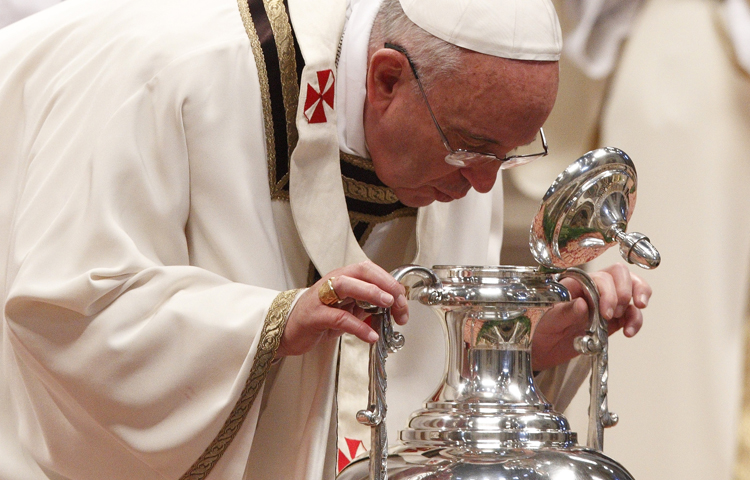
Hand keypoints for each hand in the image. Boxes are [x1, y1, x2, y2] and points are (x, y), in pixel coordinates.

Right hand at [277, 261, 407, 356]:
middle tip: (399, 301)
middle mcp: (332, 281)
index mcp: (342, 277)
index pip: (370, 270)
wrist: (287, 330)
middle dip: (385, 284)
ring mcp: (321, 297)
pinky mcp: (314, 315)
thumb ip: (366, 305)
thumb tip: (392, 307)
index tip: (403, 299)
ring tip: (388, 305)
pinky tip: (370, 335)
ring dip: (371, 293)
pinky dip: (358, 326)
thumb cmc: (318, 317)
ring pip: (347, 286)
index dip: (389, 281)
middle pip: (361, 272)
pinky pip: (339, 317)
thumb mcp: (346, 308)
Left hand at [531, 263, 651, 370]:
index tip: (606, 313)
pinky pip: (633, 313)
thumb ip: (565, 312)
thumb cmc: (544, 328)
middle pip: (619, 274)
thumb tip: (582, 303)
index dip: (607, 292)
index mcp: (576, 283)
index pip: (599, 277)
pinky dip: (636, 320)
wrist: (545, 347)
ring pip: (632, 287)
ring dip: (638, 297)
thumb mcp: (549, 320)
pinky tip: (629, 332)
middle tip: (618, 311)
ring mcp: (606, 302)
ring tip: (635, 313)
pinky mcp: (614, 319)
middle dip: (625, 290)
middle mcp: (594, 288)